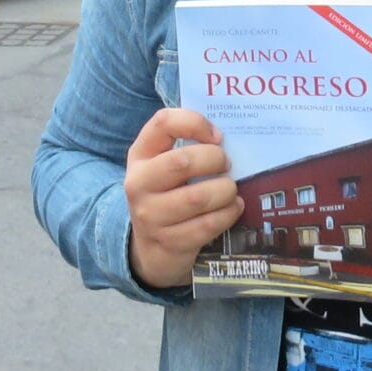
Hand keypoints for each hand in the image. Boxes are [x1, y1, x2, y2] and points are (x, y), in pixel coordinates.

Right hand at [124, 107, 245, 290]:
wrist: (150, 247)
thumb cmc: (166, 195)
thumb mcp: (162, 167)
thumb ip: (185, 147)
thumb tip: (227, 139)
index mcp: (139, 155)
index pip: (163, 123)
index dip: (195, 123)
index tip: (217, 136)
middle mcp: (139, 183)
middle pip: (182, 161)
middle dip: (215, 159)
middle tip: (227, 164)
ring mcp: (151, 216)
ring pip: (198, 197)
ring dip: (225, 190)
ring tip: (230, 189)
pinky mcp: (170, 242)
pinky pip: (207, 225)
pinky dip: (228, 213)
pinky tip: (232, 207)